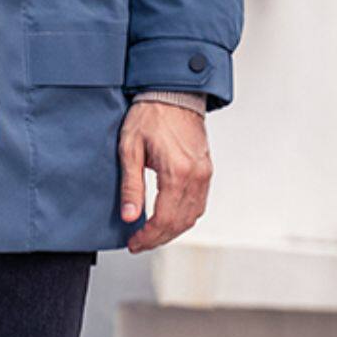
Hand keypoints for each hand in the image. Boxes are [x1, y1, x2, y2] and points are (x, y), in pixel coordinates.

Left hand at [119, 101, 211, 251]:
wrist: (173, 93)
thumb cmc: (150, 116)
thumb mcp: (130, 148)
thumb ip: (131, 185)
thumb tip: (129, 216)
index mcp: (177, 172)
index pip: (164, 219)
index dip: (148, 237)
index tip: (133, 242)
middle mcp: (196, 176)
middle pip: (180, 223)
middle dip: (158, 238)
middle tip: (138, 243)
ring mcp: (204, 174)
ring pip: (192, 217)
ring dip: (172, 231)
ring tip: (150, 234)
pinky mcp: (206, 171)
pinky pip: (198, 204)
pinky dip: (183, 217)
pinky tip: (167, 218)